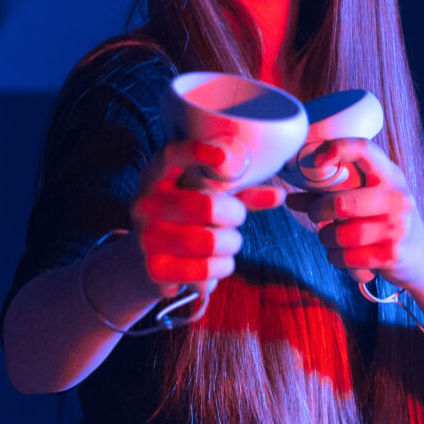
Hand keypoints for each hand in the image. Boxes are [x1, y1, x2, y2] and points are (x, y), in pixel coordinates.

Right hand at [129, 139, 283, 298]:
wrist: (144, 262)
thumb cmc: (186, 221)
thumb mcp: (208, 199)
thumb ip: (241, 193)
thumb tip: (280, 196)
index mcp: (157, 176)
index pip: (173, 156)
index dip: (197, 152)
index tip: (224, 157)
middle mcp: (146, 204)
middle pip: (206, 205)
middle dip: (234, 214)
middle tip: (238, 216)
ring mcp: (147, 238)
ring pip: (212, 242)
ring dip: (231, 244)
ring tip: (226, 244)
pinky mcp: (154, 269)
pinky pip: (207, 271)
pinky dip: (220, 268)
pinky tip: (215, 264)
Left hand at [283, 137, 423, 286]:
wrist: (422, 257)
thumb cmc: (386, 222)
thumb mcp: (368, 201)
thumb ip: (331, 196)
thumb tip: (291, 199)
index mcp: (390, 176)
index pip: (364, 150)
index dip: (336, 149)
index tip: (315, 160)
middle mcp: (397, 198)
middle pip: (341, 202)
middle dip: (318, 211)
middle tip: (315, 214)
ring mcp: (397, 227)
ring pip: (340, 234)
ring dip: (326, 238)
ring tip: (331, 238)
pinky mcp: (392, 255)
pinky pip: (347, 257)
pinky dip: (336, 258)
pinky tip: (342, 255)